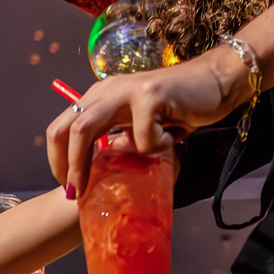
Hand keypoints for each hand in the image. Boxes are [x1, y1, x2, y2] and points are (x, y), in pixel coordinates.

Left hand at [45, 47, 251, 197]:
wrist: (216, 80)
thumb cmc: (177, 108)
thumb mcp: (137, 124)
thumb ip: (117, 140)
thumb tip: (98, 170)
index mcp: (99, 96)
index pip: (60, 126)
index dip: (57, 159)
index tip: (68, 186)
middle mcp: (106, 90)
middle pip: (65, 128)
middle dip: (64, 165)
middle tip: (74, 192)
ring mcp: (126, 90)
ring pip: (86, 128)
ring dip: (85, 163)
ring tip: (96, 185)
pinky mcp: (150, 94)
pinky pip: (139, 136)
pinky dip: (152, 148)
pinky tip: (171, 140)